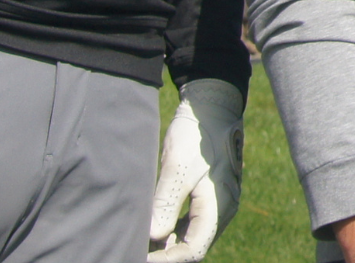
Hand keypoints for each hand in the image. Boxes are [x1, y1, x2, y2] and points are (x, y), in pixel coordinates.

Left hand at [148, 79, 242, 261]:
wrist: (212, 106)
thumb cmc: (196, 135)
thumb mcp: (177, 167)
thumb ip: (166, 204)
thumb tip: (153, 237)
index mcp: (219, 208)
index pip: (192, 251)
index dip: (164, 260)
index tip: (136, 257)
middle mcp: (221, 211)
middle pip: (192, 248)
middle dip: (163, 255)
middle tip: (132, 251)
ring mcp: (216, 204)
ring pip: (190, 237)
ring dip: (165, 245)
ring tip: (137, 242)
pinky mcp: (208, 196)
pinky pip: (190, 224)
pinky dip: (171, 231)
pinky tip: (151, 228)